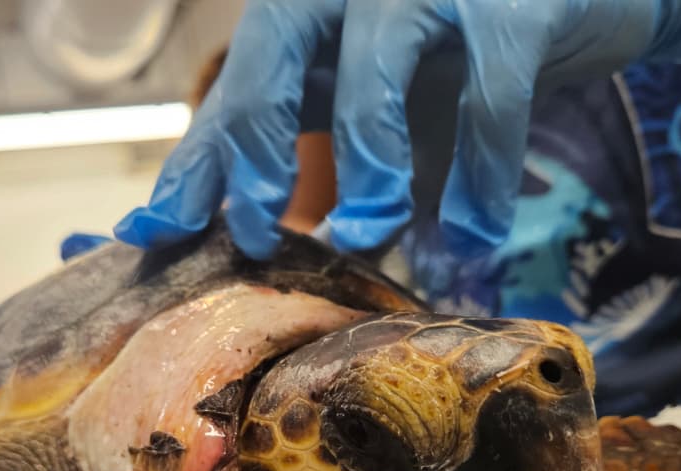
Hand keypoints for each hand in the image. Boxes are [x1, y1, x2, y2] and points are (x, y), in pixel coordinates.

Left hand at [115, 0, 680, 259]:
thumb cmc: (462, 54)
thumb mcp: (369, 103)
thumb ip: (287, 151)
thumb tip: (164, 226)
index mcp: (315, 10)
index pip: (236, 82)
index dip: (196, 161)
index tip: (161, 235)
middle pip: (277, 46)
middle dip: (258, 144)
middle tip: (263, 231)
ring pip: (380, 71)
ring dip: (371, 170)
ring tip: (369, 238)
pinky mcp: (519, 3)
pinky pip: (492, 95)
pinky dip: (482, 176)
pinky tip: (477, 235)